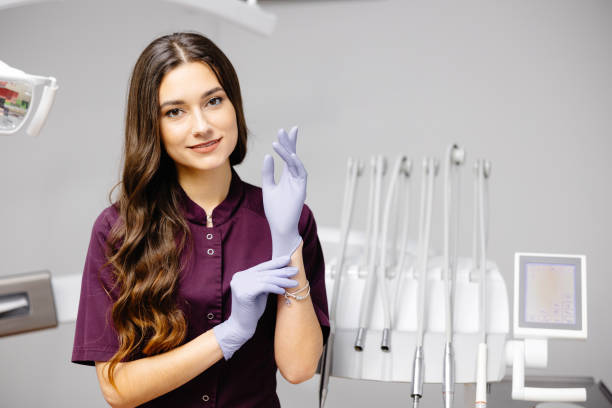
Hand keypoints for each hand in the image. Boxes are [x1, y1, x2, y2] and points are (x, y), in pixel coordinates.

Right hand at [213, 256, 297, 358]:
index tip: (288, 259)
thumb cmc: (252, 310)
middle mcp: (239, 277)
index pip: (261, 267)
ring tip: (295, 283)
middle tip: (296, 270)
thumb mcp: (260, 292)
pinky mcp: (244, 293)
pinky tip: (284, 291)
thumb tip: (282, 270)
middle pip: (265, 272)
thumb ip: (265, 281)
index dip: (275, 263)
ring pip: (266, 279)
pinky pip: (264, 287)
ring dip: (283, 281)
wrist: (241, 327)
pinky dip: (275, 288)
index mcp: (241, 275)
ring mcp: (239, 284)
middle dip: (282, 271)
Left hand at [262, 126, 307, 257]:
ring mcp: (299, 183)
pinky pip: (300, 173)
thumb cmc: (275, 210)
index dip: (287, 144)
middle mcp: (295, 178)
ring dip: (288, 151)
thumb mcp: (268, 188)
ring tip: (279, 142)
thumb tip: (268, 156)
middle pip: (293, 156)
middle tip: (286, 130)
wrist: (280, 227)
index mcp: (287, 177)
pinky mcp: (301, 189)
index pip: (288, 157)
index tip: (284, 131)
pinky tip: (288, 155)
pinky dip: (295, 163)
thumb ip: (268, 173)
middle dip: (290, 143)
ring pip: (295, 163)